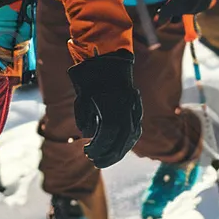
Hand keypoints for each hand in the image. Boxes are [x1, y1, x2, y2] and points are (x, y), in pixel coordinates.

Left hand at [67, 51, 141, 168]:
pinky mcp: (136, 106)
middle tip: (95, 162)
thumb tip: (88, 134)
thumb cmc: (90, 74)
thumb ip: (84, 116)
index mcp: (113, 101)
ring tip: (104, 158)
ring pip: (132, 135)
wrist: (108, 56)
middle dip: (109, 153)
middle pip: (122, 138)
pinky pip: (135, 128)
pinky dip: (127, 141)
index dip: (98, 146)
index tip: (87, 152)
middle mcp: (127, 104)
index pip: (108, 132)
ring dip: (119, 150)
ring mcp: (134, 105)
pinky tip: (117, 147)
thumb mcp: (82, 94)